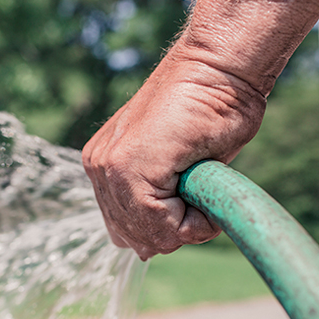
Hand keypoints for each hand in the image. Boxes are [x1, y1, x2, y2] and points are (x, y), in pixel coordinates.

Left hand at [82, 0, 318, 260]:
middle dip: (174, 230)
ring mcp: (108, 168)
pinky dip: (195, 221)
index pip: (128, 231)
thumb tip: (144, 249)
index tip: (193, 194)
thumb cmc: (211, 111)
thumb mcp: (178, 167)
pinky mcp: (126, 168)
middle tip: (198, 191)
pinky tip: (203, 184)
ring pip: (149, 236)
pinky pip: (162, 225)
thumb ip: (157, 201)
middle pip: (135, 239)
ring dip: (186, 224)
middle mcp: (99, 169)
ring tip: (201, 183)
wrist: (219, 69)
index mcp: (106, 168)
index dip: (169, 227)